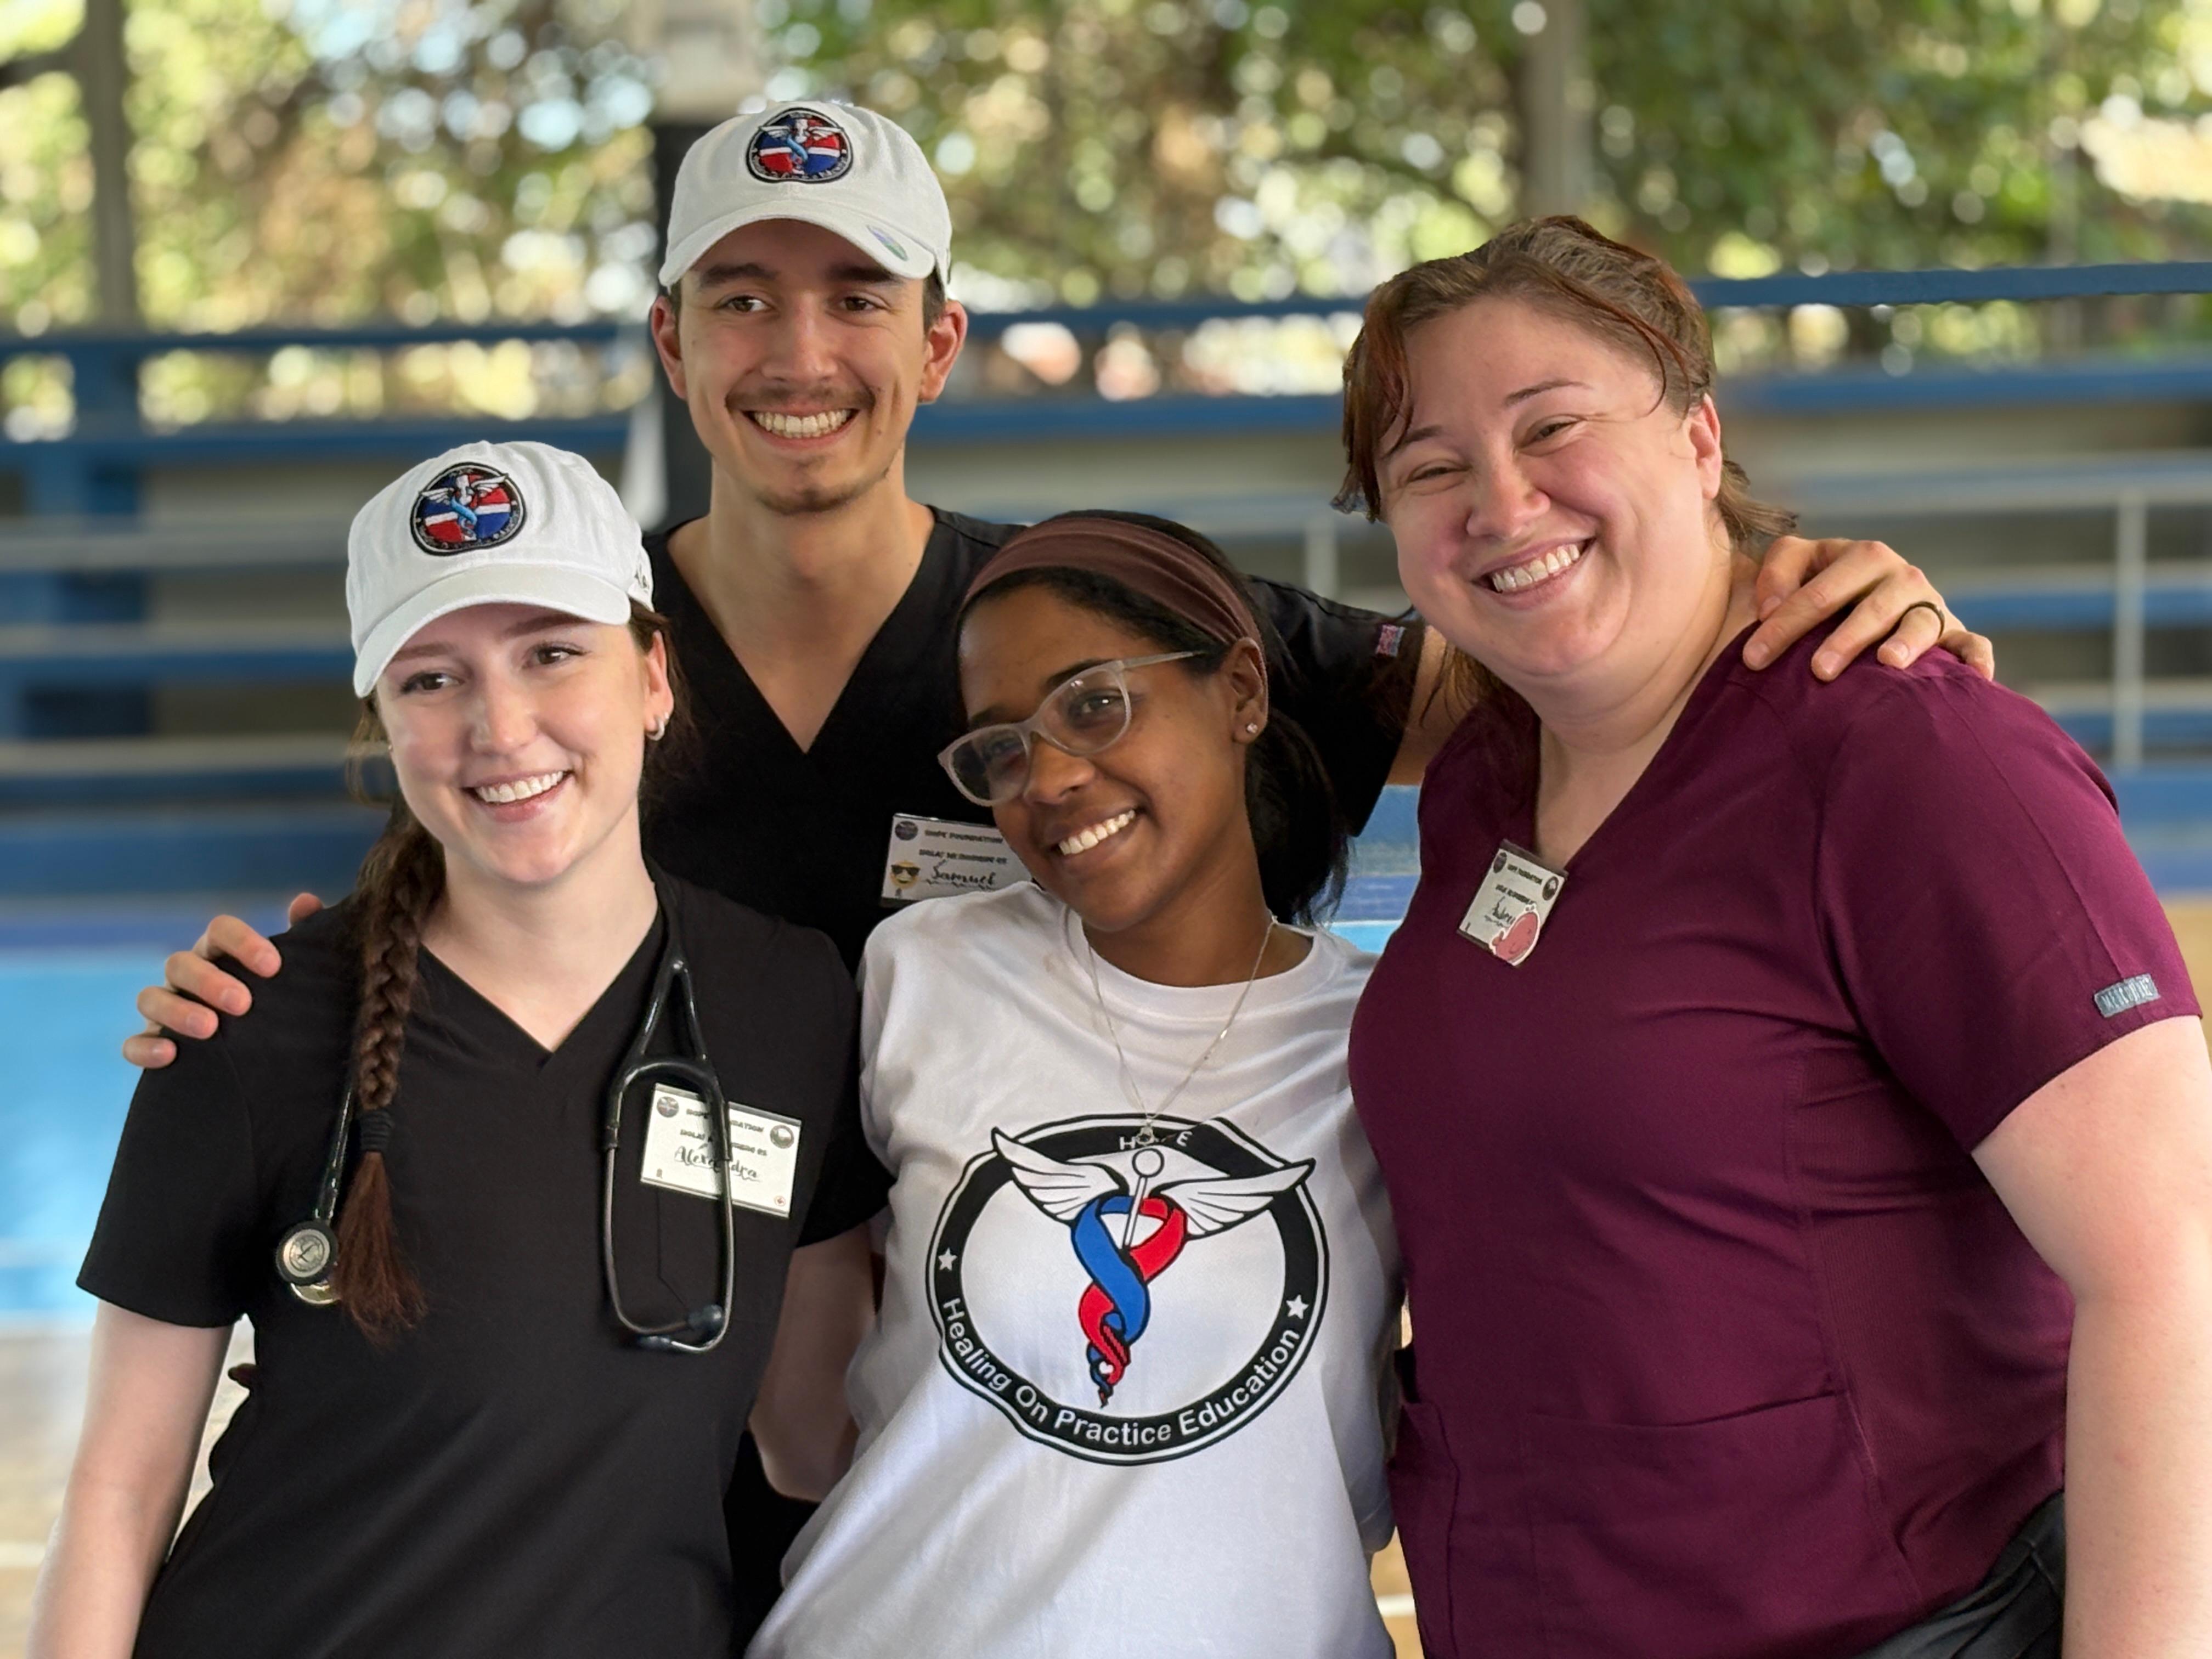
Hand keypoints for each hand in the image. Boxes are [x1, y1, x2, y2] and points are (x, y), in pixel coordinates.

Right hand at [120, 893, 322, 1069]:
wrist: (265, 1054)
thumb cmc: (276, 1002)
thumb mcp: (294, 973)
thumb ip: (301, 937)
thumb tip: (305, 901)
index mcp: (218, 953)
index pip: (220, 931)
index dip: (243, 943)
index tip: (273, 967)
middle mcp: (186, 976)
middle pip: (180, 963)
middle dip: (209, 981)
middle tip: (242, 1004)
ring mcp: (164, 1009)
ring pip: (150, 997)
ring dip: (177, 1011)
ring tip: (210, 1028)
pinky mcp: (150, 1045)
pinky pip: (132, 1044)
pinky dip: (144, 1048)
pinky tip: (170, 1055)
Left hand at [1743, 536, 1995, 682]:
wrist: (1857, 606)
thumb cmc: (1816, 596)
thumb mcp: (1792, 571)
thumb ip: (1775, 575)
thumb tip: (1770, 609)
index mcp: (1858, 558)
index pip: (1819, 590)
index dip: (1784, 623)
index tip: (1753, 658)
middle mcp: (1899, 577)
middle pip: (1873, 605)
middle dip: (1845, 637)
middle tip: (1818, 671)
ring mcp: (1928, 604)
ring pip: (1921, 621)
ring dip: (1906, 642)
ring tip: (1888, 662)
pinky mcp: (1952, 633)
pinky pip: (1971, 644)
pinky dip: (1975, 658)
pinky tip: (1973, 677)